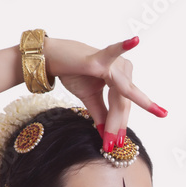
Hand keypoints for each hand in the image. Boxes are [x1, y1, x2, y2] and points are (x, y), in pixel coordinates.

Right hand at [43, 36, 166, 149]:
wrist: (51, 59)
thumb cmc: (72, 73)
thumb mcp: (90, 98)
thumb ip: (101, 114)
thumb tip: (108, 136)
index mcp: (123, 78)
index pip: (122, 106)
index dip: (118, 126)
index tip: (114, 146)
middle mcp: (123, 69)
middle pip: (123, 104)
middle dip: (117, 127)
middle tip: (112, 146)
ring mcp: (114, 63)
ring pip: (119, 97)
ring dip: (115, 120)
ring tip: (111, 139)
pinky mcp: (100, 58)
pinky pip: (112, 54)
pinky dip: (123, 47)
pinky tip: (134, 40)